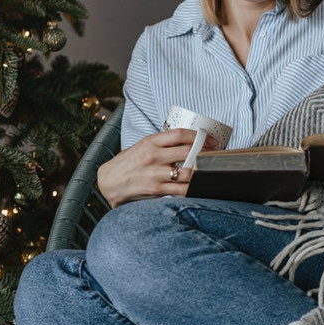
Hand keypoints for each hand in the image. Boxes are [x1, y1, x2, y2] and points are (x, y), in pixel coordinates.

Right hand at [97, 129, 217, 207]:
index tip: (211, 140)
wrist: (109, 182)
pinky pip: (181, 189)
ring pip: (188, 172)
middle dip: (206, 153)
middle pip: (188, 152)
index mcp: (151, 142)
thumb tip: (189, 141)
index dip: (200, 136)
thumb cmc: (128, 162)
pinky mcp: (157, 189)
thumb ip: (162, 143)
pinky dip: (193, 188)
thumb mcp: (142, 146)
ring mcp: (155, 174)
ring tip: (209, 170)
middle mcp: (153, 156)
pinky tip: (199, 185)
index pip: (180, 134)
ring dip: (201, 171)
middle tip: (214, 155)